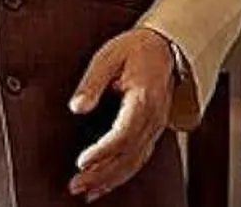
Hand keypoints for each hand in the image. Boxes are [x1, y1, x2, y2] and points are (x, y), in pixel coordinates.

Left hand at [67, 28, 175, 201]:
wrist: (164, 48)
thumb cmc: (135, 50)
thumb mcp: (108, 57)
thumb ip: (92, 83)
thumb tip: (77, 107)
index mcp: (143, 99)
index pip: (124, 133)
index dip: (103, 151)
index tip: (83, 161)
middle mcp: (153, 118)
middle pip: (128, 154)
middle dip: (101, 174)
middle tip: (76, 185)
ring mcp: (155, 127)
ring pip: (134, 162)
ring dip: (110, 180)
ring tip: (85, 191)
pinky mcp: (152, 132)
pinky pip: (138, 159)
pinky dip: (121, 176)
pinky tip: (103, 185)